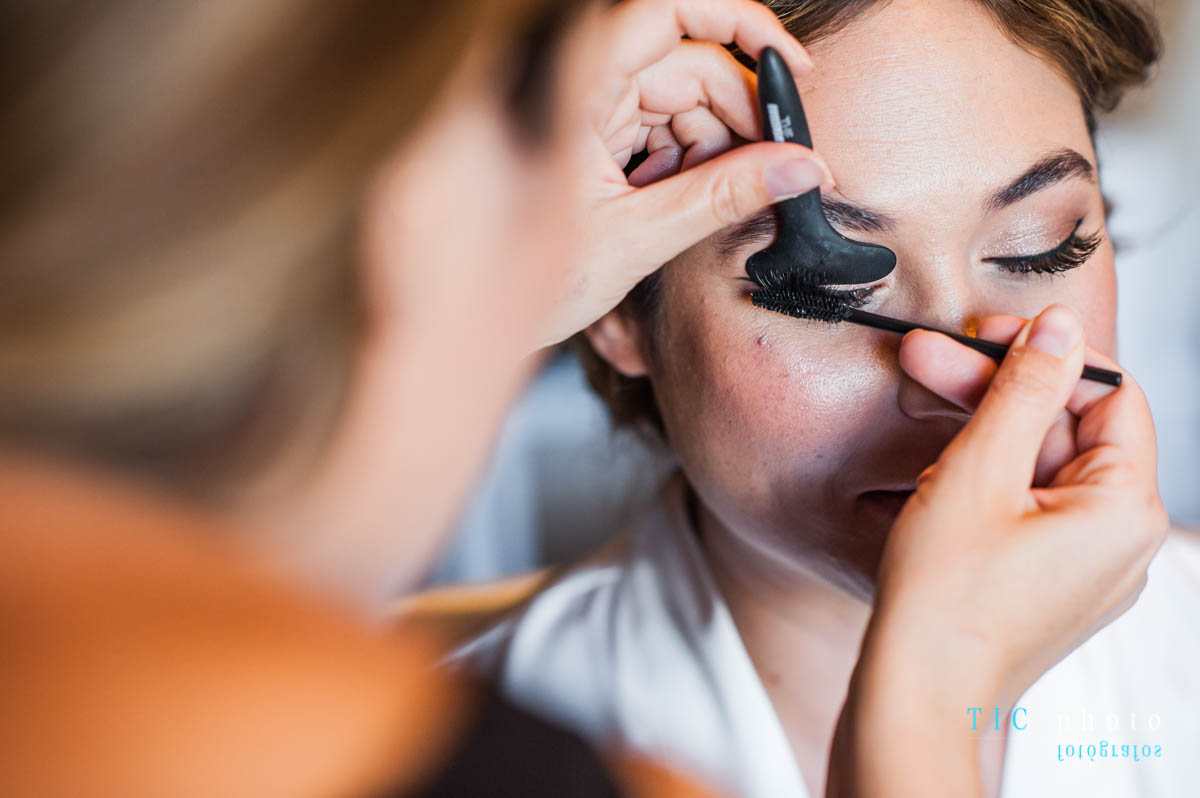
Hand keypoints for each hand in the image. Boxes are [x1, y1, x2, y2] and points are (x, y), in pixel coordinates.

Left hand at [537, 0, 833, 347]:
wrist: (450, 325)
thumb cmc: (514, 285)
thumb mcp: (633, 240)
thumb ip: (721, 197)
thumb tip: (800, 169)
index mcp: (569, 83)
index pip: (668, 9)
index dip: (740, 25)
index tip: (790, 67)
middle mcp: (564, 78)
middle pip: (679, 62)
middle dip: (730, 114)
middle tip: (770, 168)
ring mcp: (566, 103)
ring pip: (664, 95)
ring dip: (697, 145)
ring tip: (685, 207)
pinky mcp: (568, 130)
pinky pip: (637, 120)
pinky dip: (665, 157)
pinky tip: (657, 202)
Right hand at [828, 305, 1168, 797]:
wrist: (917, 693)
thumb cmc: (945, 600)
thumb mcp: (979, 471)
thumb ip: (1023, 390)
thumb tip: (1059, 328)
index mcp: (1126, 510)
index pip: (1108, 394)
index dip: (1047, 355)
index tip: (989, 335)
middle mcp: (1122, 541)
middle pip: (1068, 431)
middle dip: (997, 392)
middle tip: (934, 361)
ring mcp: (1088, 567)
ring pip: (1043, 469)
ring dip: (986, 434)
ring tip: (925, 426)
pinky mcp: (1052, 584)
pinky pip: (1032, 510)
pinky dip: (990, 481)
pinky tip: (941, 477)